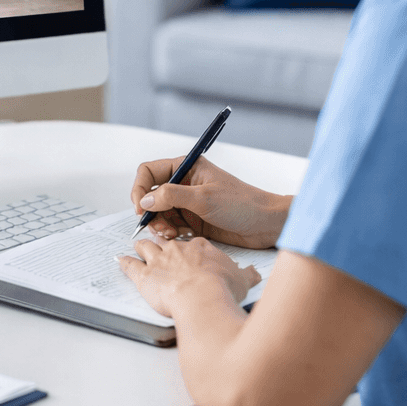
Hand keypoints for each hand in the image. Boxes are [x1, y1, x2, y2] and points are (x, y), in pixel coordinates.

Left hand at [117, 236, 260, 318]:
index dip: (188, 247)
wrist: (203, 297)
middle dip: (163, 242)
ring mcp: (159, 259)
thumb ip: (247, 274)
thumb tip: (255, 274)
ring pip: (146, 245)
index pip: (191, 242)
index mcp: (199, 247)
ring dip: (142, 246)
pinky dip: (124, 262)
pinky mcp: (144, 275)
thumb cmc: (221, 288)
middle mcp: (177, 249)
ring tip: (139, 245)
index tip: (188, 251)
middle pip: (166, 240)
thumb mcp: (242, 279)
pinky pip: (130, 264)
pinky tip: (120, 260)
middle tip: (161, 246)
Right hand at [132, 155, 289, 248]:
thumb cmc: (242, 204)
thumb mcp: (204, 198)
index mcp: (187, 167)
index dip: (140, 189)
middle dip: (151, 213)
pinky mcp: (193, 220)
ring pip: (159, 213)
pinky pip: (171, 226)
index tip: (141, 208)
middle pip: (151, 196)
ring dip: (160, 225)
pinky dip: (171, 233)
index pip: (149, 172)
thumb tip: (145, 201)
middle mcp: (184, 183)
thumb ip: (172, 197)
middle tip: (159, 227)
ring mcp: (188, 203)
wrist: (266, 224)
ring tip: (172, 235)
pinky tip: (181, 238)